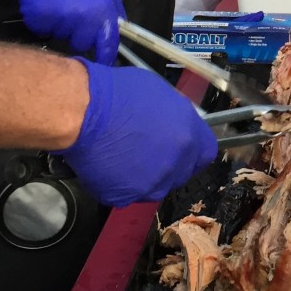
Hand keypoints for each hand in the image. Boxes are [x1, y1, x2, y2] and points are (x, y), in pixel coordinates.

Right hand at [11, 0, 124, 63]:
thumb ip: (111, 11)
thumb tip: (117, 33)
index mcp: (104, 12)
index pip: (108, 45)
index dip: (105, 58)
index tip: (102, 65)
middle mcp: (85, 20)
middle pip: (80, 44)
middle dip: (76, 33)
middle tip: (70, 11)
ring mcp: (62, 20)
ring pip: (59, 37)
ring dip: (58, 26)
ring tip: (57, 1)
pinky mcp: (40, 19)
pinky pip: (41, 30)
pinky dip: (41, 21)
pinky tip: (44, 1)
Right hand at [58, 60, 217, 207]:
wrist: (84, 112)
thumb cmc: (119, 94)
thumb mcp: (161, 93)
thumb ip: (176, 116)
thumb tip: (175, 124)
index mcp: (189, 137)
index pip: (206, 153)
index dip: (193, 151)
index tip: (182, 148)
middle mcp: (175, 164)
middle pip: (180, 172)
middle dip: (168, 164)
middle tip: (145, 151)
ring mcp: (151, 184)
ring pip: (154, 187)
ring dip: (144, 177)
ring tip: (123, 156)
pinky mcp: (125, 197)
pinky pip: (126, 194)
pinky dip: (118, 184)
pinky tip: (107, 165)